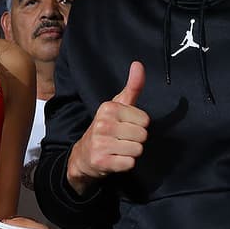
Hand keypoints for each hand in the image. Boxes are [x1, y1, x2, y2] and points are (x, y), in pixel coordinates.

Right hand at [68, 61, 148, 193]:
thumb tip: (138, 64)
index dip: (138, 125)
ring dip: (131, 152)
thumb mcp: (118, 106)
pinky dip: (125, 164)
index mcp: (109, 108)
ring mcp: (101, 143)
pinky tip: (115, 159)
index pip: (145, 120)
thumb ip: (132, 87)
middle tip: (121, 139)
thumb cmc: (106, 128)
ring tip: (118, 149)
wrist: (83, 155)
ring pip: (137, 150)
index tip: (125, 126)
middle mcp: (103, 124)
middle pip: (143, 136)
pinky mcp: (101, 162)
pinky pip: (130, 163)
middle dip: (136, 140)